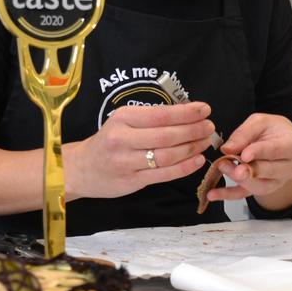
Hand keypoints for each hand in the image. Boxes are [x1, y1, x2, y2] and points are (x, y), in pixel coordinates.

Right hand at [66, 103, 214, 199]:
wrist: (82, 168)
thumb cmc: (109, 141)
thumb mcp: (123, 122)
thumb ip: (150, 118)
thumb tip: (187, 113)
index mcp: (122, 118)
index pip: (161, 114)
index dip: (186, 113)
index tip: (205, 110)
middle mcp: (122, 139)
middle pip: (167, 136)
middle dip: (193, 131)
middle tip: (210, 127)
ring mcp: (126, 162)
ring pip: (167, 156)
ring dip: (192, 148)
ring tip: (206, 142)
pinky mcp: (131, 181)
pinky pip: (164, 174)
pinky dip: (184, 167)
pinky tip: (197, 160)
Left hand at [206, 113, 291, 202]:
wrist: (282, 142)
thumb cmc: (273, 130)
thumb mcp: (260, 122)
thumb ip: (245, 133)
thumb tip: (228, 148)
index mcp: (291, 145)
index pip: (275, 150)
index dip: (258, 153)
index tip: (243, 154)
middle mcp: (287, 167)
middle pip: (268, 171)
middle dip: (246, 170)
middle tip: (227, 164)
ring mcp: (276, 181)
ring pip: (259, 186)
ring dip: (238, 180)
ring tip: (222, 169)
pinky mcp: (262, 187)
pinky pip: (246, 194)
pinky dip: (228, 195)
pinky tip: (214, 194)